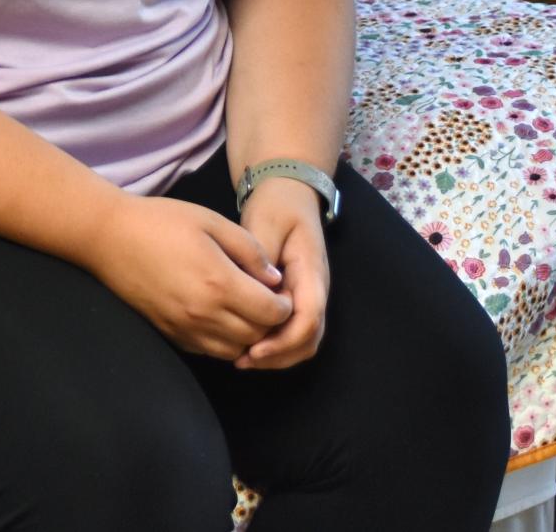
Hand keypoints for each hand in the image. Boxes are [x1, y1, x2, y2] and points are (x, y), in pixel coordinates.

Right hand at [83, 194, 291, 361]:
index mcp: (220, 283)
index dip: (285, 304)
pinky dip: (224, 341)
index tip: (279, 290)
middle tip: (266, 300)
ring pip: (237, 350)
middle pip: (259, 336)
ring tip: (244, 310)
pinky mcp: (170, 334)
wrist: (108, 237)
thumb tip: (274, 279)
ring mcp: (186, 328)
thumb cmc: (160, 221)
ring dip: (248, 335)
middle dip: (270, 321)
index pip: (273, 313)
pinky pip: (210, 351)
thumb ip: (250, 250)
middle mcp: (205, 314)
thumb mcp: (211, 221)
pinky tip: (219, 317)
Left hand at [231, 180, 328, 369]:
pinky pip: (290, 331)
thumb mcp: (266, 223)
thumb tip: (257, 290)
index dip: (283, 340)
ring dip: (276, 355)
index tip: (254, 349)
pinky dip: (272, 345)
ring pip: (301, 340)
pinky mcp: (293, 299)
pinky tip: (244, 345)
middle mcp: (314, 291)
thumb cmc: (276, 207)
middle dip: (279, 356)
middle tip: (242, 361)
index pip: (308, 318)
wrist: (287, 195)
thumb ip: (261, 257)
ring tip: (241, 359)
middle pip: (308, 338)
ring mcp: (306, 297)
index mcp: (312, 273)